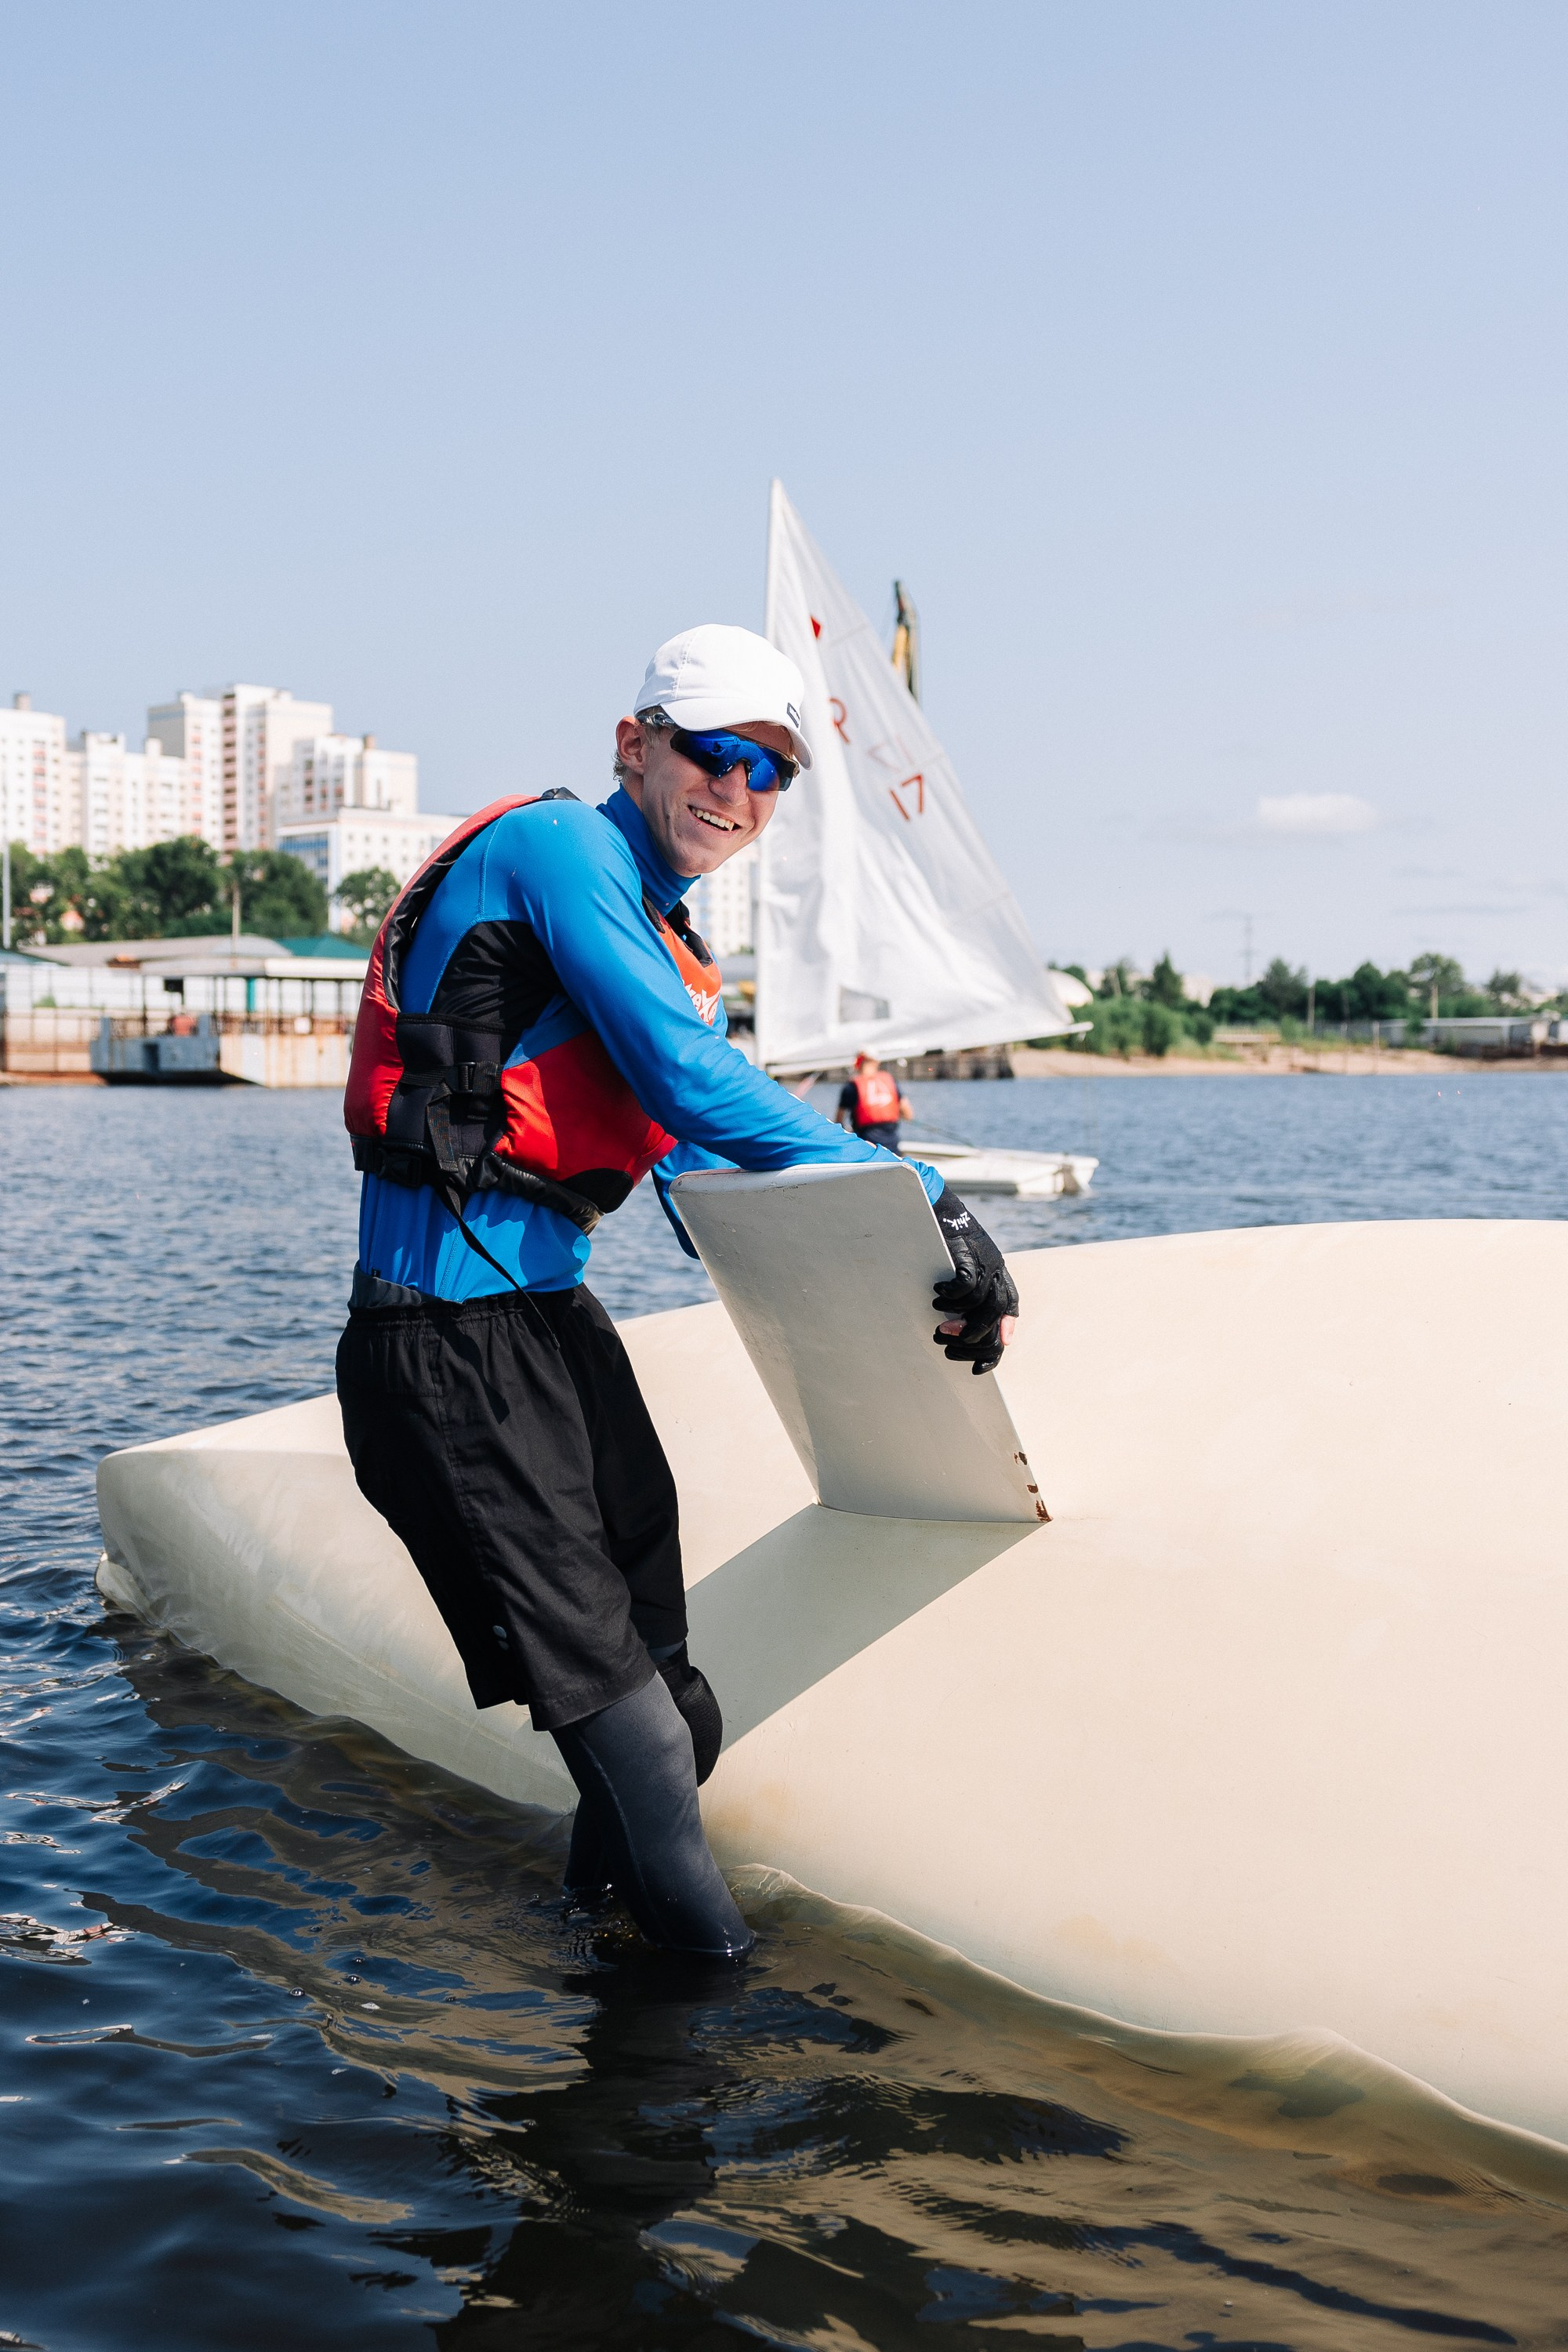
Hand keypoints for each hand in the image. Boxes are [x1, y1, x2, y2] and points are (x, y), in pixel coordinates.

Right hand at [928, 1184, 1018, 1375]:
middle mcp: (998, 1271)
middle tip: (945, 1341)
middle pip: (995, 1316)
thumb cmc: (950, 1246)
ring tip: (937, 1319)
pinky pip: (966, 1285)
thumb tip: (959, 1331)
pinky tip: (937, 1294)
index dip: (999, 1339)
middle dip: (971, 1337)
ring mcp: (986, 1262)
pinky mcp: (968, 1254)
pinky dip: (951, 1295)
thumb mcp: (967, 1271)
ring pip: (981, 1305)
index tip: (981, 1366)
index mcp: (1000, 1277)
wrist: (943, 1208)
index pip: (1009, 1311)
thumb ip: (970, 1298)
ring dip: (958, 1318)